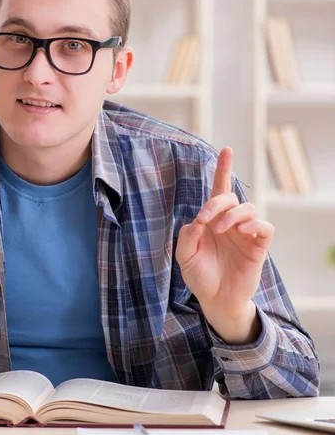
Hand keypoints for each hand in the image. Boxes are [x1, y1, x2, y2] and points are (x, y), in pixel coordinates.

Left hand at [175, 148, 274, 343]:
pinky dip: (254, 223)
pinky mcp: (258, 246)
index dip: (222, 170)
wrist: (214, 299)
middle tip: (205, 219)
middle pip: (229, 197)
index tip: (226, 150)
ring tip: (221, 230)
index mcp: (211, 220)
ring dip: (232, 215)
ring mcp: (245, 233)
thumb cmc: (199, 275)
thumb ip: (188, 234)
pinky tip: (241, 231)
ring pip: (247, 208)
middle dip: (216, 202)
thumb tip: (200, 218)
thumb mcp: (185, 254)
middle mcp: (229, 222)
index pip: (218, 190)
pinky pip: (264, 226)